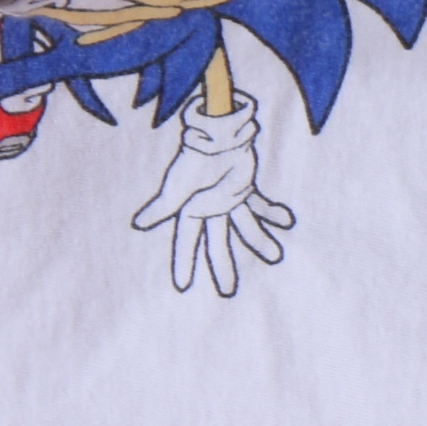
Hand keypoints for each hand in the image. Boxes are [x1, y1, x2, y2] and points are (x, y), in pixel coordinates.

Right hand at [130, 94, 291, 296]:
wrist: (217, 134)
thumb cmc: (195, 159)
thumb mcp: (178, 186)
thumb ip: (163, 206)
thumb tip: (139, 223)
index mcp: (192, 210)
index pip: (187, 242)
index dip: (184, 264)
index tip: (182, 286)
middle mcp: (210, 209)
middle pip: (217, 243)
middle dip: (222, 267)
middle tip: (228, 290)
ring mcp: (229, 200)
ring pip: (246, 228)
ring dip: (261, 241)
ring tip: (276, 255)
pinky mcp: (244, 189)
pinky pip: (261, 205)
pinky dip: (273, 213)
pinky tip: (287, 222)